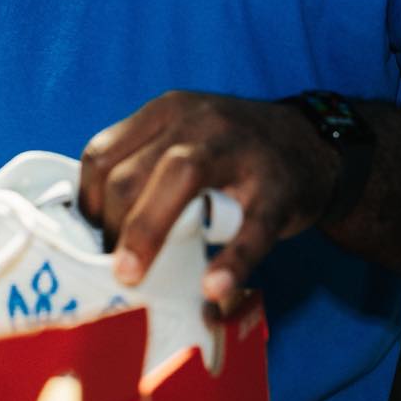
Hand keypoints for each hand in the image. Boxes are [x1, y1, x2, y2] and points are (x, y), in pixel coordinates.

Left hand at [78, 90, 339, 314]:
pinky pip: (250, 227)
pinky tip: (213, 288)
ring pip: (180, 180)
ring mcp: (240, 151)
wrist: (313, 145)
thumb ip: (143, 167)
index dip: (88, 204)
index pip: (103, 155)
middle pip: (132, 172)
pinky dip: (230, 262)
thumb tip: (92, 230)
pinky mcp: (278, 189)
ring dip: (148, 233)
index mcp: (165, 112)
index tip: (91, 240)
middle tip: (114, 269)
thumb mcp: (183, 138)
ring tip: (134, 278)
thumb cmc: (231, 153)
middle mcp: (198, 121)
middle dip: (112, 228)